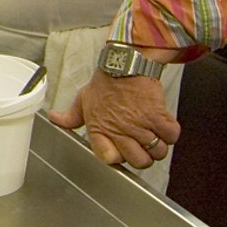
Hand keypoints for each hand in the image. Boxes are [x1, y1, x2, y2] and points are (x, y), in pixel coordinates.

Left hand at [48, 70, 180, 168]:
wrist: (124, 64)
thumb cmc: (105, 82)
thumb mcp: (83, 99)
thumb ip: (71, 116)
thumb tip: (55, 118)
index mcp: (99, 129)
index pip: (109, 159)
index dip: (118, 157)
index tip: (121, 151)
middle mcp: (120, 130)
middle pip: (139, 162)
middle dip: (144, 157)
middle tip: (142, 145)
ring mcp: (140, 125)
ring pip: (157, 152)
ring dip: (158, 145)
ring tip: (152, 133)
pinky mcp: (157, 116)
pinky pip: (171, 137)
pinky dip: (170, 133)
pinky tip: (162, 125)